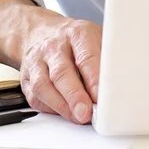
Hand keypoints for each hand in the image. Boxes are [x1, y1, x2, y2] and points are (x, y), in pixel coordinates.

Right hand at [19, 7, 101, 123]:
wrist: (40, 31)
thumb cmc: (75, 39)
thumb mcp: (96, 37)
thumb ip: (107, 58)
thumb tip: (121, 82)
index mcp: (77, 34)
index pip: (86, 57)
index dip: (94, 79)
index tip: (101, 97)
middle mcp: (54, 46)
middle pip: (62, 72)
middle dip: (75, 96)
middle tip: (86, 113)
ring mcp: (37, 61)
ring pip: (44, 86)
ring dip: (61, 106)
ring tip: (77, 118)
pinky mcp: (27, 78)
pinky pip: (35, 97)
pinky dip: (50, 108)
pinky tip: (63, 113)